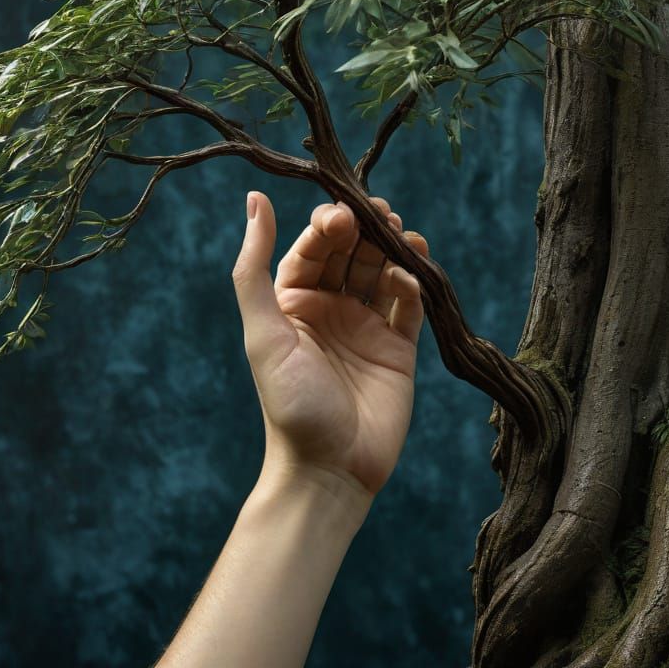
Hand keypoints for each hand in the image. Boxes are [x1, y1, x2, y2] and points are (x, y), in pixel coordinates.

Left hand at [231, 191, 429, 504]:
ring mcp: (367, 327)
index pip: (315, 246)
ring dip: (393, 247)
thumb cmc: (290, 404)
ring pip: (384, 271)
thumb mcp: (263, 333)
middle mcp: (330, 309)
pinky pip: (410, 304)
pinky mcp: (398, 348)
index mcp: (294, 302)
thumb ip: (253, 268)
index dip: (330, 224)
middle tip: (382, 213)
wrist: (330, 469)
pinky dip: (415, 282)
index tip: (345, 214)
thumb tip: (255, 200)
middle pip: (353, 252)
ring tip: (403, 234)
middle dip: (367, 228)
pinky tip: (413, 273)